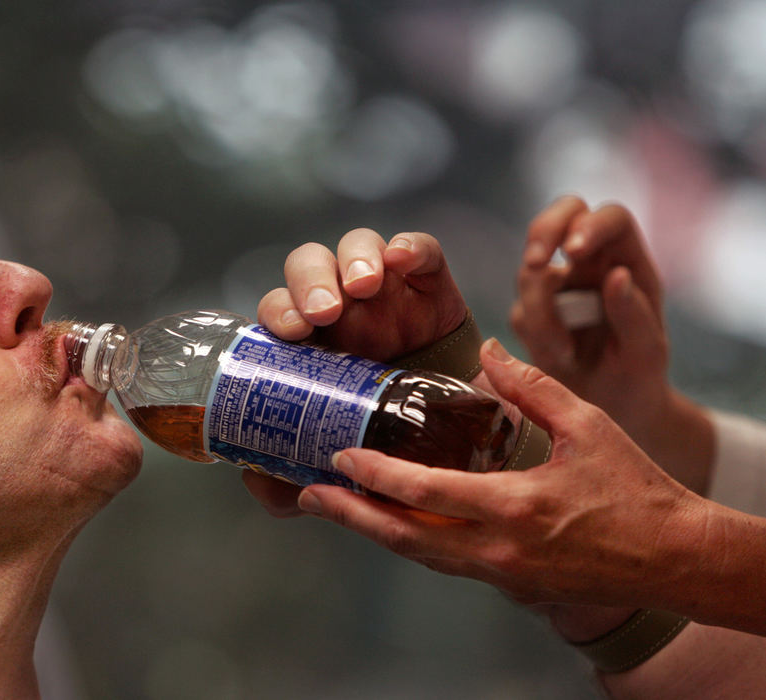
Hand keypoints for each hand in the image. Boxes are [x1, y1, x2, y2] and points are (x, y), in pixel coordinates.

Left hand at [245, 228, 469, 516]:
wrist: (455, 431)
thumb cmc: (383, 434)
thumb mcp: (337, 457)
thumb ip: (291, 473)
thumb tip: (255, 481)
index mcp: (308, 340)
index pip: (279, 309)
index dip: (279, 311)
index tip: (291, 332)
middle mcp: (339, 305)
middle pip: (307, 267)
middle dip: (309, 281)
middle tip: (324, 312)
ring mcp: (383, 288)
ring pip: (355, 247)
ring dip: (354, 259)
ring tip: (364, 286)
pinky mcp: (427, 281)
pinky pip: (418, 248)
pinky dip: (410, 246)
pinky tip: (403, 259)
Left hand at [293, 339, 708, 610]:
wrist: (674, 557)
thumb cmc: (636, 490)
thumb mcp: (588, 426)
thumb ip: (532, 387)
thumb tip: (486, 351)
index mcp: (516, 508)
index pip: (427, 493)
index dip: (378, 477)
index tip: (341, 459)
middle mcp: (499, 550)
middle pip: (405, 539)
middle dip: (352, 517)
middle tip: (309, 496)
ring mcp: (501, 573)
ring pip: (420, 556)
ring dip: (374, 532)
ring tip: (336, 509)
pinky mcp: (508, 582)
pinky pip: (444, 562)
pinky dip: (409, 542)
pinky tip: (390, 523)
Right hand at [510, 196, 668, 434]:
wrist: (614, 413)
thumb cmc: (639, 378)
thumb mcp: (647, 353)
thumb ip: (635, 315)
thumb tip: (616, 275)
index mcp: (628, 261)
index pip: (610, 218)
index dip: (589, 225)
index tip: (573, 253)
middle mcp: (592, 264)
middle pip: (562, 214)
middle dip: (542, 233)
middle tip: (536, 264)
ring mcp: (559, 286)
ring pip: (530, 270)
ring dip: (539, 308)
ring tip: (563, 350)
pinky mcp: (533, 312)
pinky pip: (519, 310)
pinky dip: (533, 333)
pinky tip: (559, 357)